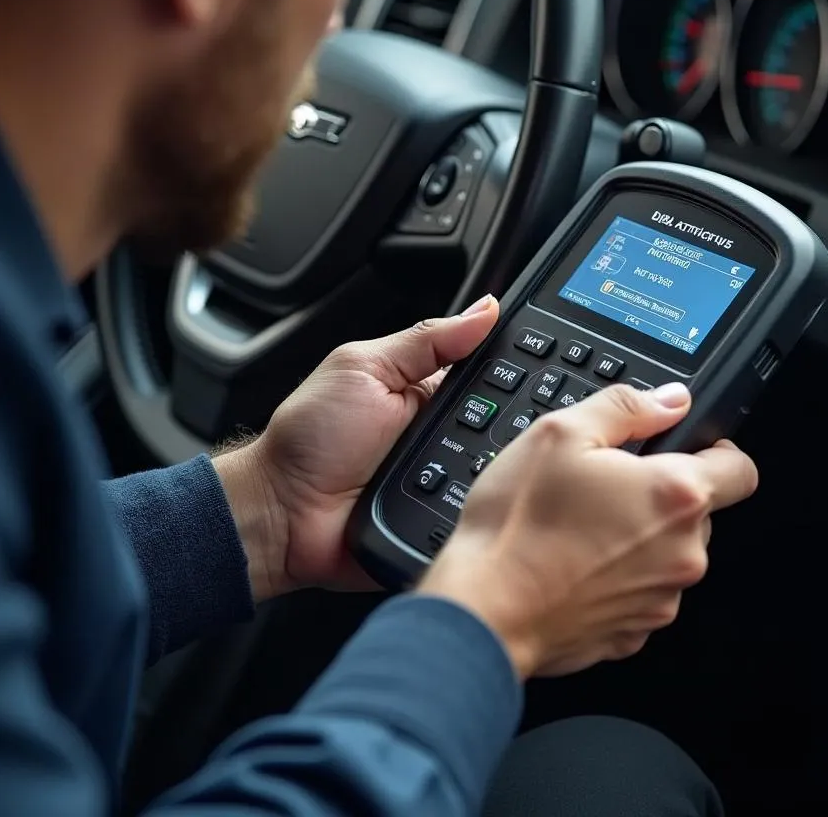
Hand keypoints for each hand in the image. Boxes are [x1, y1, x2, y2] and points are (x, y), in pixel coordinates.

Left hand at [215, 295, 499, 599]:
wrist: (280, 514)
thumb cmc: (310, 438)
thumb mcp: (365, 367)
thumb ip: (426, 340)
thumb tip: (484, 308)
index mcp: (427, 389)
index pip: (488, 373)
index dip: (515, 367)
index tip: (546, 361)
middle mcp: (442, 433)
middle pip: (503, 422)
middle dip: (514, 418)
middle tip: (517, 414)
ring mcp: (445, 478)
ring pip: (497, 467)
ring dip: (499, 462)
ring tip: (492, 456)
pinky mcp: (442, 518)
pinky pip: (477, 509)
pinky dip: (482, 502)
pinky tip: (486, 494)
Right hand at [417, 383, 757, 678]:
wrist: (484, 610)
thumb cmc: (518, 526)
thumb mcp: (560, 433)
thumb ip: (626, 407)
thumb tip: (670, 400)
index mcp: (675, 496)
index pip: (741, 469)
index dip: (717, 451)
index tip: (684, 448)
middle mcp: (683, 553)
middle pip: (700, 512)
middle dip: (662, 493)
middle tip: (605, 484)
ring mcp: (661, 599)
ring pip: (668, 552)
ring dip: (639, 535)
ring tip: (579, 525)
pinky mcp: (634, 632)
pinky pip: (641, 591)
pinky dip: (617, 575)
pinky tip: (573, 562)